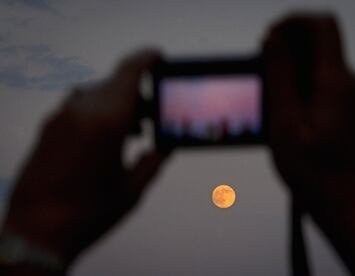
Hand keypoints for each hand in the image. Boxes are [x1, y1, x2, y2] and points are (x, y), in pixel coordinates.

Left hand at [2, 49, 168, 264]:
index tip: (159, 57)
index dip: (147, 59)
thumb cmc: (91, 211)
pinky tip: (104, 137)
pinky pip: (79, 106)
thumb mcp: (133, 188)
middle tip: (150, 115)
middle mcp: (82, 110)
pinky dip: (98, 111)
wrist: (37, 230)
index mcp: (108, 120)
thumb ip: (155, 160)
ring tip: (129, 130)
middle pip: (115, 84)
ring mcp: (61, 117)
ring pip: (96, 94)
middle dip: (137, 93)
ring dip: (117, 103)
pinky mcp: (49, 127)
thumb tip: (168, 144)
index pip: (129, 73)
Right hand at [263, 14, 354, 213]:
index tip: (268, 37)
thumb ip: (279, 77)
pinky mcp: (343, 108)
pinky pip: (319, 84)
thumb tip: (272, 41)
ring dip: (289, 71)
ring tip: (270, 100)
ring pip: (315, 64)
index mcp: (336, 82)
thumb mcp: (285, 123)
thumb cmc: (316, 174)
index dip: (292, 22)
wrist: (345, 204)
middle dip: (285, 49)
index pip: (321, 26)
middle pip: (317, 43)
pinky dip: (297, 87)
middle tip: (261, 75)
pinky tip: (282, 112)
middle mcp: (348, 83)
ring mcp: (348, 96)